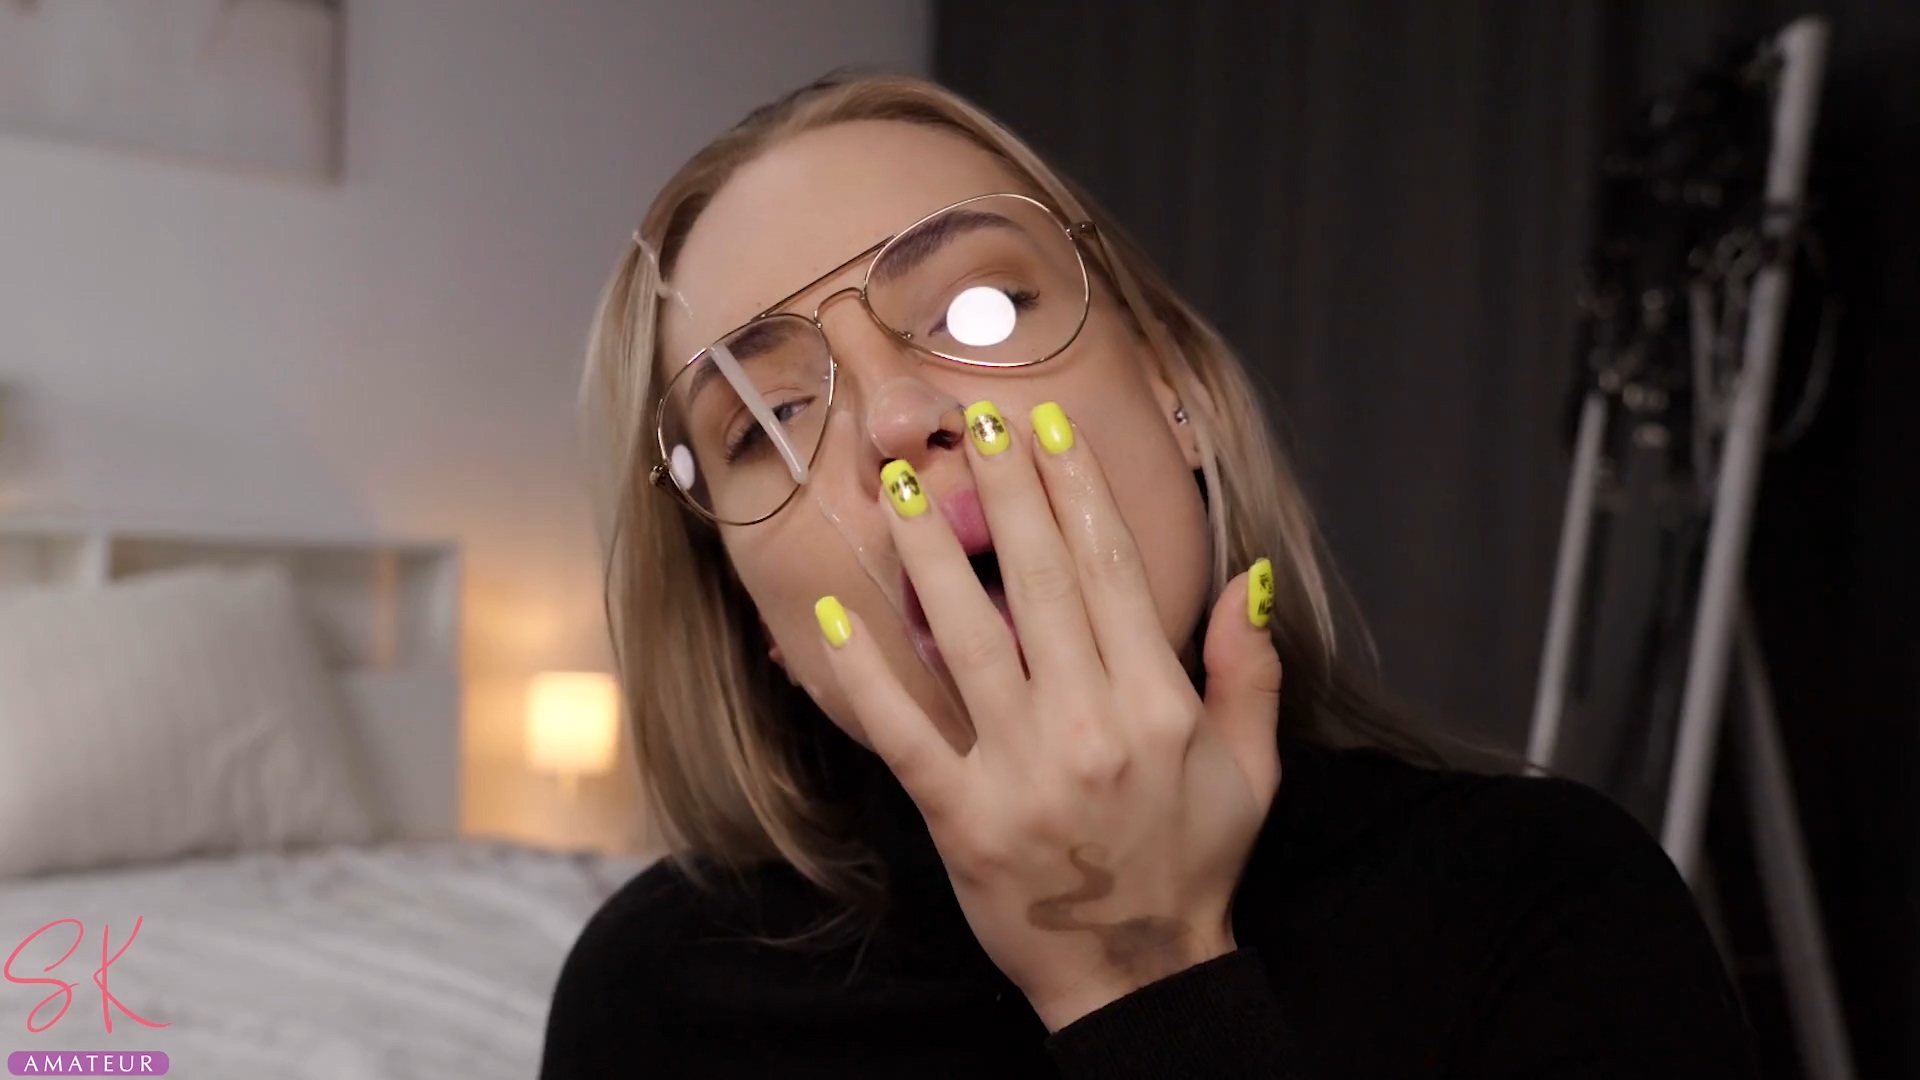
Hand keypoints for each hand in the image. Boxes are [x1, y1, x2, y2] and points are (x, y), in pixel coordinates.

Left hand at [813, 400, 1283, 1030]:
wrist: (1136, 975)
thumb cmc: (1191, 864)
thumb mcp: (1252, 770)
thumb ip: (1249, 670)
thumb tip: (1245, 577)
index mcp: (1159, 706)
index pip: (1111, 572)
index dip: (1077, 491)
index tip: (1048, 426)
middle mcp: (1091, 728)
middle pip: (1040, 585)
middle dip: (1006, 493)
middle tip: (971, 420)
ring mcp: (1021, 773)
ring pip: (967, 641)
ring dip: (930, 559)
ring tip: (902, 489)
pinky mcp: (961, 818)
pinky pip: (906, 732)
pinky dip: (867, 673)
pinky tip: (835, 611)